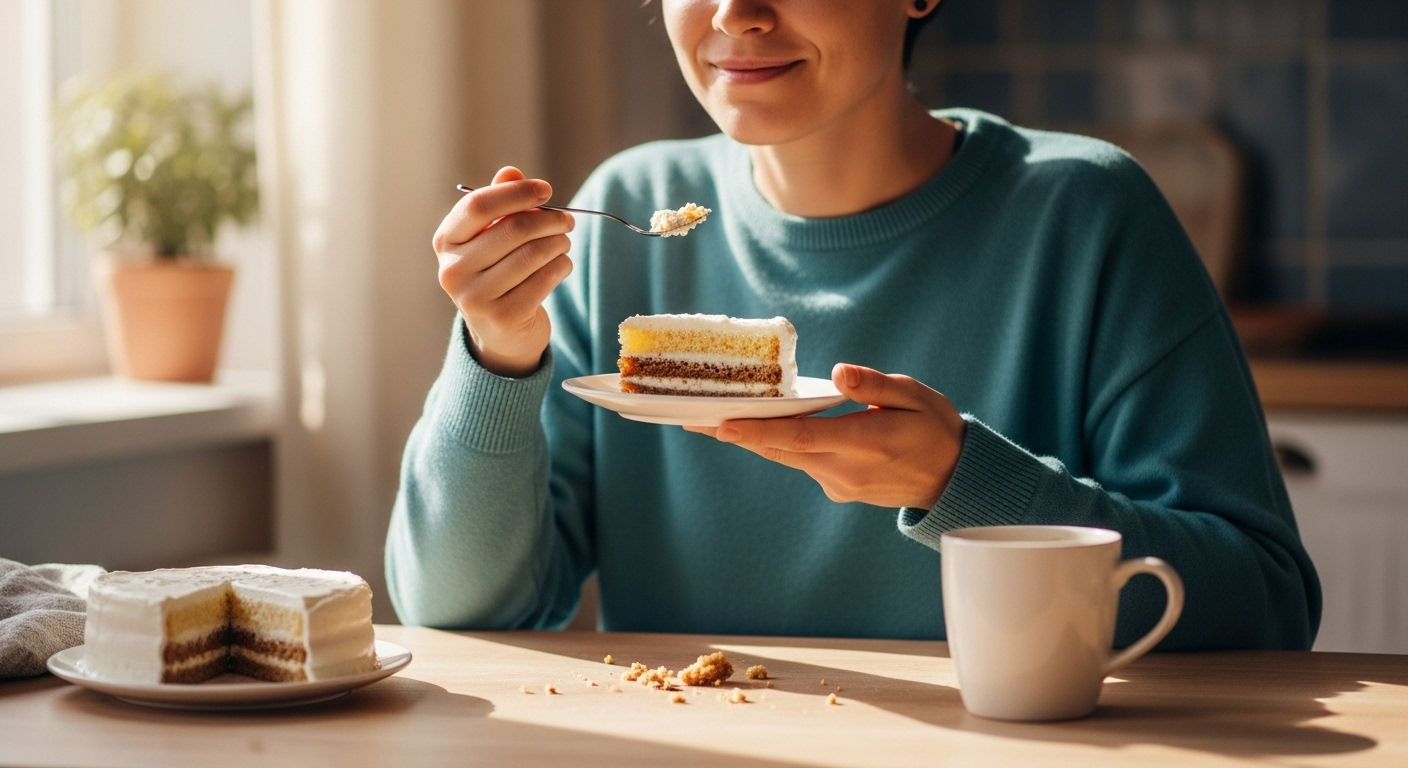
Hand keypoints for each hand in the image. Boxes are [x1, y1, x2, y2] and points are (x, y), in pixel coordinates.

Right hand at [433, 166, 574, 377]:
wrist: (500, 332)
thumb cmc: (497, 272)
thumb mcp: (491, 237)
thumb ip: (500, 203)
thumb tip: (511, 172)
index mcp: (446, 241)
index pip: (478, 206)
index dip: (516, 193)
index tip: (546, 189)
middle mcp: (453, 270)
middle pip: (512, 229)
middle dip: (549, 220)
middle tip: (568, 220)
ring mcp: (475, 298)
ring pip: (532, 254)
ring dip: (559, 243)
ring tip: (564, 242)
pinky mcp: (503, 318)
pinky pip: (544, 280)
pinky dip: (562, 266)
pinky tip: (563, 264)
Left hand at [685, 363, 967, 508]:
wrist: (953, 480)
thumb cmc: (935, 429)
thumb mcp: (915, 397)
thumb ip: (875, 386)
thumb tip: (838, 372)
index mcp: (865, 444)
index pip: (801, 438)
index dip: (759, 431)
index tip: (723, 424)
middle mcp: (845, 471)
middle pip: (780, 451)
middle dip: (736, 434)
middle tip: (692, 420)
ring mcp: (838, 484)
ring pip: (786, 457)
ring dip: (751, 439)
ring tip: (709, 421)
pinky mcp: (837, 487)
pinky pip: (800, 462)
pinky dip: (778, 445)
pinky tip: (755, 428)